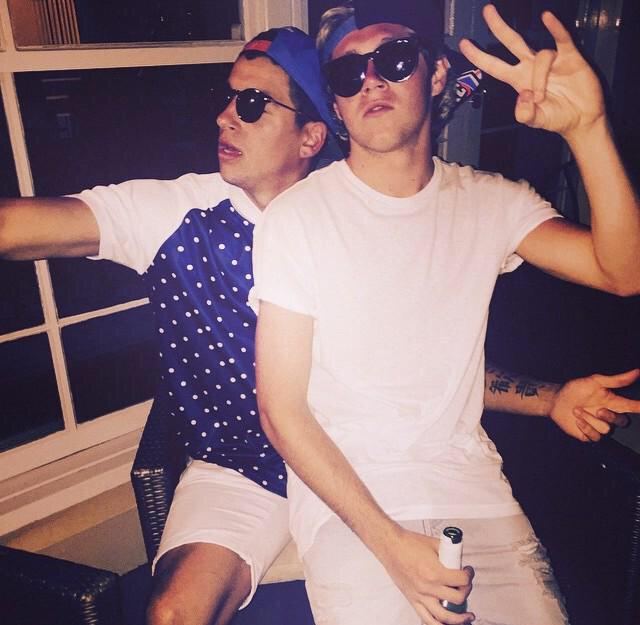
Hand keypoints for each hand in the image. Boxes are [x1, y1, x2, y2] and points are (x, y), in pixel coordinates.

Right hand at [379, 527, 474, 624]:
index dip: (469, 575)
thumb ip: (448, 553)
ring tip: (467, 616)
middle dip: (466, 591)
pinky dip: (439, 624)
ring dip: (460, 619)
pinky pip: (427, 619)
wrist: (390, 546)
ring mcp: (420, 596)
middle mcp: (428, 587)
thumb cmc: (408, 543)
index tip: (468, 571)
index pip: (461, 580)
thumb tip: (458, 559)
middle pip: (457, 598)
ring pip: (445, 617)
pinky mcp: (413, 600)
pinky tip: (447, 624)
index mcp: (435, 572)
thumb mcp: (434, 544)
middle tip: (465, 585)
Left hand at [459, 4, 604, 138]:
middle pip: (511, 41)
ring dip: (540, 78)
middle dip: (498, 26)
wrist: (582, 119)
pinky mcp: (569, 56)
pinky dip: (555, 28)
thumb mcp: (535, 121)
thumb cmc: (557, 118)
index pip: (494, 65)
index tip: (465, 44)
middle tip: (487, 11)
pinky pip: (561, 39)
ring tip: (543, 97)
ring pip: (539, 56)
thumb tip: (525, 95)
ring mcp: (550, 60)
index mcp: (519, 81)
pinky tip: (547, 18)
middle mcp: (531, 67)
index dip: (479, 56)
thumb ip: (525, 113)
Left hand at [550, 369, 639, 441]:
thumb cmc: (575, 389)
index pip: (633, 407)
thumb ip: (616, 380)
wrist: (556, 400)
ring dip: (590, 419)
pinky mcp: (589, 435)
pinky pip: (595, 437)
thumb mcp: (595, 382)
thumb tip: (637, 372)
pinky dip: (586, 427)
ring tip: (577, 410)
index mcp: (613, 402)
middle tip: (598, 410)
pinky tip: (577, 420)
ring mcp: (599, 426)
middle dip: (610, 416)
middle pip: (622, 422)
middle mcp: (608, 415)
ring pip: (606, 429)